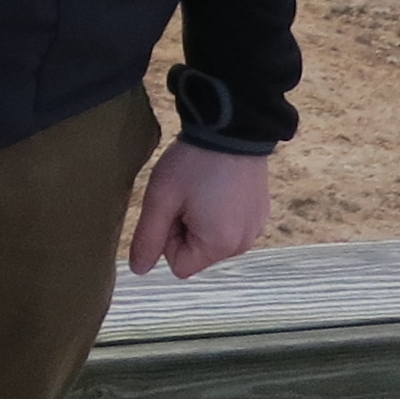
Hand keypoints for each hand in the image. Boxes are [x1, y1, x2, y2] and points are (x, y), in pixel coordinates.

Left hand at [127, 140, 272, 278]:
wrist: (232, 128)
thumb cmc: (194, 163)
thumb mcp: (161, 198)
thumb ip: (148, 238)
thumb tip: (139, 270)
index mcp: (220, 246)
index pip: (179, 265)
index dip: (169, 238)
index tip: (174, 208)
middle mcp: (243, 245)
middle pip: (197, 254)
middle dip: (186, 229)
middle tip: (187, 195)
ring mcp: (255, 229)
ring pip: (213, 240)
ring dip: (202, 220)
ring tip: (203, 188)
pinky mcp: (260, 214)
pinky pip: (230, 227)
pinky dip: (219, 212)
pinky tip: (218, 186)